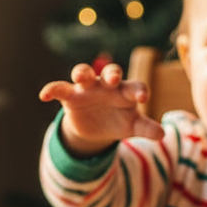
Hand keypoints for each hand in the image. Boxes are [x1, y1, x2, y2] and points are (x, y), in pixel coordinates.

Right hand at [39, 62, 163, 156]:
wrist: (96, 127)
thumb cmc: (119, 120)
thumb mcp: (133, 127)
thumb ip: (146, 128)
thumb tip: (162, 134)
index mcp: (126, 91)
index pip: (135, 87)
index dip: (139, 91)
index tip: (143, 99)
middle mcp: (107, 85)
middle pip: (110, 73)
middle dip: (111, 74)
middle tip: (113, 79)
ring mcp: (88, 88)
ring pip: (84, 73)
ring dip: (81, 72)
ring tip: (79, 76)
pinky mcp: (70, 96)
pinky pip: (60, 88)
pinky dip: (51, 89)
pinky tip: (43, 95)